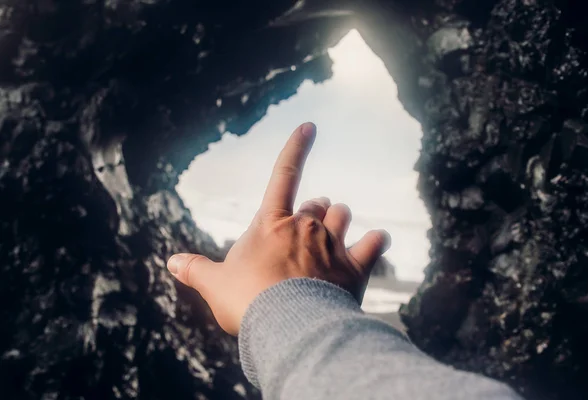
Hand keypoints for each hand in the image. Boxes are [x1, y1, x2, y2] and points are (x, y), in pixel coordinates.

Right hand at [167, 122, 390, 334]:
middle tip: (307, 222)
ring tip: (335, 229)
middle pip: (316, 204)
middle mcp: (306, 227)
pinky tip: (376, 241)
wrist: (289, 328)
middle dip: (312, 209)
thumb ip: (194, 269)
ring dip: (338, 220)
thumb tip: (170, 262)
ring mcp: (332, 246)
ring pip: (342, 216)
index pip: (284, 175)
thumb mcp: (215, 285)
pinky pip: (373, 243)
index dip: (296, 148)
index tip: (310, 126)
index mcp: (272, 223)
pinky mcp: (354, 268)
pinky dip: (375, 241)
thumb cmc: (248, 301)